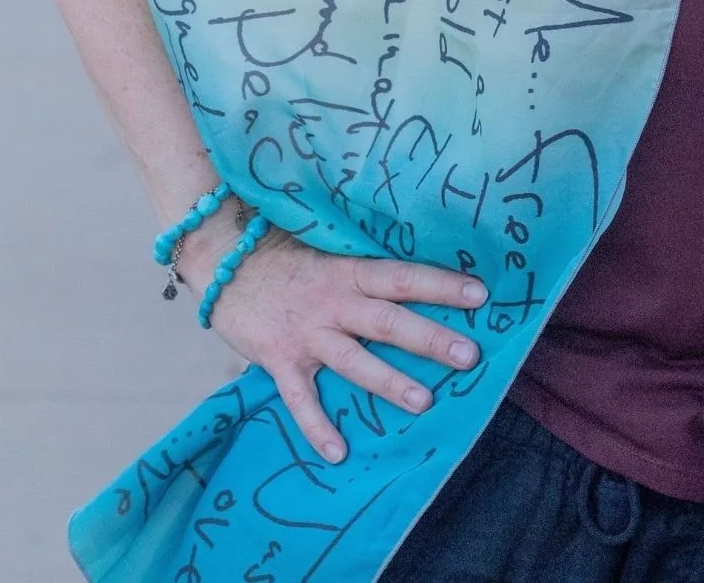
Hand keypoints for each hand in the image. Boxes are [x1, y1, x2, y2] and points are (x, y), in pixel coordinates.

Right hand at [178, 221, 486, 463]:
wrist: (222, 260)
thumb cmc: (283, 254)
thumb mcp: (328, 251)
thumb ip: (362, 270)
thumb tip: (413, 280)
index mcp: (350, 271)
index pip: (404, 277)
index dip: (442, 284)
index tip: (481, 293)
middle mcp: (334, 302)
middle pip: (390, 321)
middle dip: (431, 339)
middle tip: (470, 355)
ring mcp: (307, 333)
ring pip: (355, 361)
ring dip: (390, 381)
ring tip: (425, 402)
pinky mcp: (279, 359)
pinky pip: (301, 398)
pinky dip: (318, 426)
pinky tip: (338, 452)